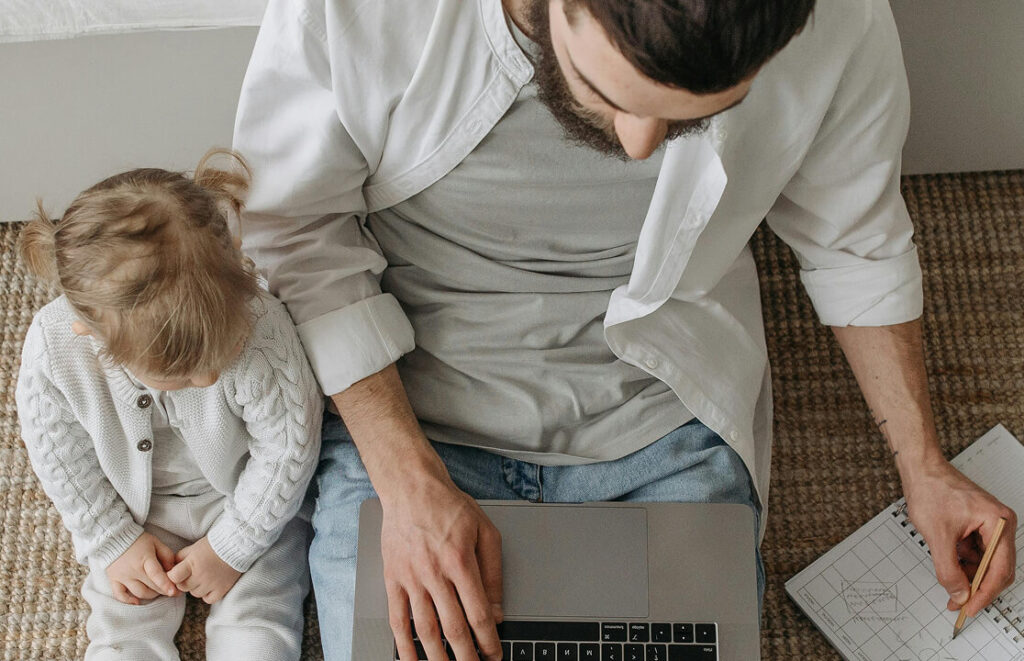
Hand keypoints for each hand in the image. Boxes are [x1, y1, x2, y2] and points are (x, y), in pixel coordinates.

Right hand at [105, 532, 179, 604]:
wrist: (114, 538)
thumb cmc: (138, 540)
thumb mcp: (155, 543)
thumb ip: (166, 555)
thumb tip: (173, 569)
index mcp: (145, 559)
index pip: (156, 574)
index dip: (166, 584)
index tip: (174, 592)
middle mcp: (133, 570)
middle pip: (150, 586)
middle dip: (163, 591)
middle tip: (173, 592)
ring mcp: (122, 576)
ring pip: (139, 593)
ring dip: (151, 595)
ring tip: (158, 591)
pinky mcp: (114, 580)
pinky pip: (119, 595)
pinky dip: (128, 600)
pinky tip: (137, 602)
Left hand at [166, 536, 241, 603]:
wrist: (237, 545)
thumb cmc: (214, 544)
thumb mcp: (194, 547)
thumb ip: (181, 557)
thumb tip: (171, 567)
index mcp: (192, 563)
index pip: (173, 577)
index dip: (173, 576)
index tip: (177, 573)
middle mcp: (201, 575)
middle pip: (183, 587)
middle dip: (184, 581)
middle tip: (191, 574)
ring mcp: (212, 584)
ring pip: (195, 594)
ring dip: (196, 588)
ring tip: (203, 577)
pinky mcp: (222, 589)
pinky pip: (208, 599)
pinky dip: (207, 594)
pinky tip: (210, 585)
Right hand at [383, 476, 502, 660]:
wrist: (411, 489)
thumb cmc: (449, 507)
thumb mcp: (485, 532)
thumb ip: (493, 574)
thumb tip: (497, 610)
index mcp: (461, 562)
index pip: (479, 614)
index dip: (489, 641)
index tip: (494, 655)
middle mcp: (435, 573)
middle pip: (454, 628)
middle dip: (467, 657)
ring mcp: (412, 579)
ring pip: (425, 630)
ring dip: (438, 658)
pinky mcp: (393, 580)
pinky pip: (397, 620)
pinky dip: (405, 645)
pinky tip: (412, 660)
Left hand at [903, 457, 1016, 616]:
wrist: (919, 468)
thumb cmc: (931, 490)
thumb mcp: (938, 535)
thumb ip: (948, 569)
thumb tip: (958, 594)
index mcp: (998, 523)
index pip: (1000, 569)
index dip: (985, 593)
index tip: (970, 608)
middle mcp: (999, 524)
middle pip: (997, 568)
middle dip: (976, 586)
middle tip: (959, 603)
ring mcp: (989, 525)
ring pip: (984, 562)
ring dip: (968, 575)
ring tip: (949, 585)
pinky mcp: (976, 525)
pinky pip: (975, 552)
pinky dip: (963, 562)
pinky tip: (949, 566)